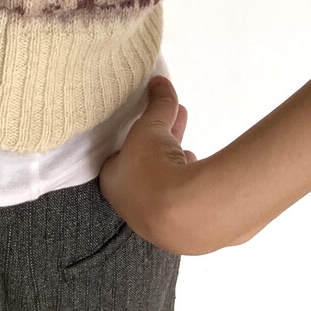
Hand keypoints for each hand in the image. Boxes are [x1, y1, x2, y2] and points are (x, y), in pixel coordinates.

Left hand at [97, 76, 267, 255]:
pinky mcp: (184, 230)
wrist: (187, 215)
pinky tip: (197, 169)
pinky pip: (182, 199)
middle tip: (177, 117)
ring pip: (164, 185)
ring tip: (188, 146)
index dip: (135, 136)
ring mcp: (157, 224)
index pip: (118, 155)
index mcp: (113, 184)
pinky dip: (189, 181)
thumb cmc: (153, 167)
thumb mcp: (152, 126)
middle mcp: (131, 208)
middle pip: (145, 168)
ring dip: (175, 162)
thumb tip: (159, 80)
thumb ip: (157, 104)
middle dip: (161, 142)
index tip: (151, 122)